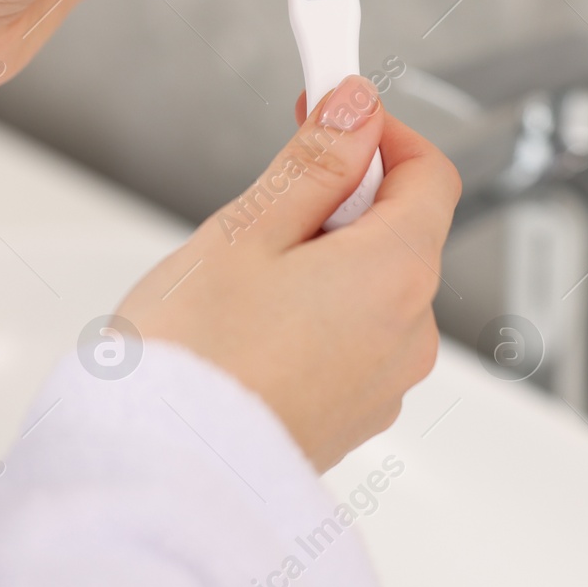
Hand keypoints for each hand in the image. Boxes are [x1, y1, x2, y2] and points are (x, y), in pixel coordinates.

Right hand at [118, 77, 461, 471]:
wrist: (158, 477)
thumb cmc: (191, 359)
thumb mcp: (245, 232)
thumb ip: (314, 165)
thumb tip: (356, 109)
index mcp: (395, 273)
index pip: (429, 174)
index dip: (382, 132)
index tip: (329, 109)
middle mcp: (407, 333)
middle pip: (400, 230)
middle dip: (341, 200)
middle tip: (264, 201)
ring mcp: (383, 383)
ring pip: (372, 287)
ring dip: (324, 260)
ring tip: (242, 278)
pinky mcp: (352, 418)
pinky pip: (352, 339)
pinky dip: (316, 314)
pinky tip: (249, 327)